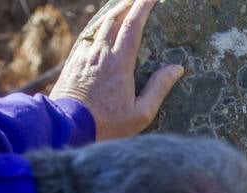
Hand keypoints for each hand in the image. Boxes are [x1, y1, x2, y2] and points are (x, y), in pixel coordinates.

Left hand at [50, 0, 183, 140]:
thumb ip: (159, 88)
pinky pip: (88, 38)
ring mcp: (85, 55)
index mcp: (120, 62)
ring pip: (100, 25)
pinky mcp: (73, 62)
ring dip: (113, 14)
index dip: (143, 6)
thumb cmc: (108, 124)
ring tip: (122, 11)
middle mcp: (101, 52)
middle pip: (115, 18)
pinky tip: (101, 33)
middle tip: (138, 0)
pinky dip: (98, 30)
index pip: (133, 25)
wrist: (70, 127)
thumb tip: (177, 68)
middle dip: (128, 4)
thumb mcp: (141, 114)